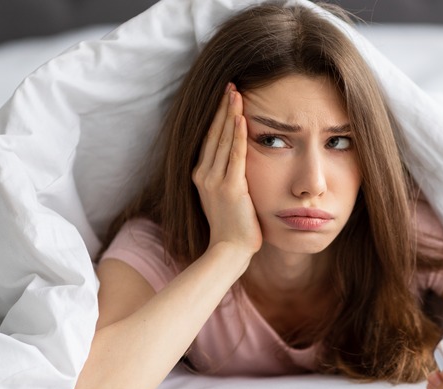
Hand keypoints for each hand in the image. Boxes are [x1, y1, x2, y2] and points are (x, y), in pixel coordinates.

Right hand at [192, 84, 261, 257]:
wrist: (229, 250)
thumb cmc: (233, 227)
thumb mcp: (226, 197)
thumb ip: (229, 177)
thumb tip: (240, 163)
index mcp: (201, 175)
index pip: (209, 139)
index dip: (216, 116)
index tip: (226, 96)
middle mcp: (203, 175)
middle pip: (213, 133)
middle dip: (222, 107)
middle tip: (231, 84)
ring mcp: (214, 181)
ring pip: (222, 140)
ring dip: (229, 114)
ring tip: (236, 92)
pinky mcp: (229, 188)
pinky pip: (234, 155)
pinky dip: (236, 135)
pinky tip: (241, 117)